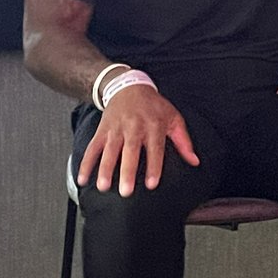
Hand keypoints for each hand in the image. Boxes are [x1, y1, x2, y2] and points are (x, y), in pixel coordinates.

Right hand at [77, 85, 198, 196]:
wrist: (129, 86)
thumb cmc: (154, 106)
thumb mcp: (173, 118)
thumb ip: (183, 141)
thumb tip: (195, 162)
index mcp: (154, 125)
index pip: (154, 148)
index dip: (154, 166)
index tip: (151, 184)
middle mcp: (134, 127)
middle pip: (130, 151)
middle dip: (127, 171)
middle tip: (126, 191)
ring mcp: (116, 129)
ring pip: (110, 150)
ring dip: (105, 169)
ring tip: (104, 187)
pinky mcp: (102, 130)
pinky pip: (93, 148)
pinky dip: (86, 163)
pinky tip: (82, 179)